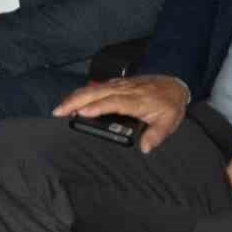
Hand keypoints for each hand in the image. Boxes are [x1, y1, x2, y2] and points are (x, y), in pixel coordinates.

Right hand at [53, 75, 190, 153]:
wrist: (174, 84)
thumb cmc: (170, 105)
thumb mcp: (169, 122)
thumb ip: (156, 135)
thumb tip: (144, 148)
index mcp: (137, 100)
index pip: (113, 102)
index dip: (97, 107)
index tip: (81, 113)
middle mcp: (124, 90)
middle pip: (96, 93)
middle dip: (75, 101)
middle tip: (58, 112)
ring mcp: (118, 85)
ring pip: (92, 89)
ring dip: (74, 97)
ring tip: (60, 108)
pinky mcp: (115, 83)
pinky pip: (95, 87)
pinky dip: (80, 93)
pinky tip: (71, 100)